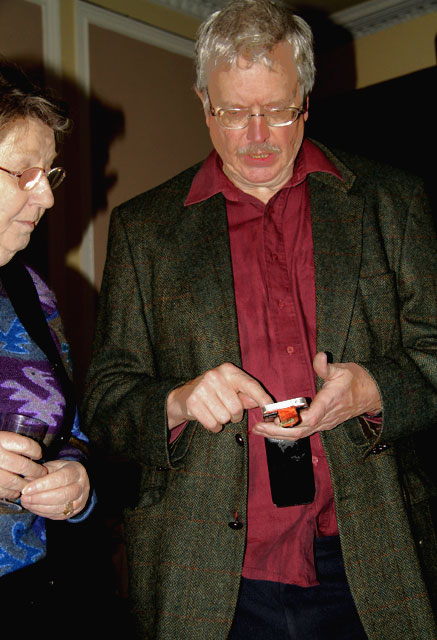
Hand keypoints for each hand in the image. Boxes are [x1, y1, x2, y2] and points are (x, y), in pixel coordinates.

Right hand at [0, 432, 47, 500]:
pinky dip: (10, 492)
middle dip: (35, 471)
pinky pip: (1, 491)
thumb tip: (35, 454)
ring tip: (29, 484)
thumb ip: (12, 443)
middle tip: (41, 473)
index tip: (39, 454)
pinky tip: (14, 491)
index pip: (24, 445)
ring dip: (24, 484)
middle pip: (22, 465)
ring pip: (12, 481)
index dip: (35, 450)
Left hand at [20, 460, 89, 519]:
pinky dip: (43, 513)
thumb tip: (26, 481)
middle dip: (40, 498)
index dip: (42, 485)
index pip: (60, 478)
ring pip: (60, 508)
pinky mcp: (74, 512)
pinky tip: (33, 508)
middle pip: (62, 495)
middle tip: (24, 498)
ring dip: (40, 507)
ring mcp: (80, 501)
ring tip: (26, 503)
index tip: (26, 489)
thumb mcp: (53, 466)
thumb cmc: (62, 472)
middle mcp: (82, 486)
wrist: (78, 481)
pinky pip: (58, 515)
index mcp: (77, 471)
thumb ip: (41, 472)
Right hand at [167, 362, 272, 432]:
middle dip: (235, 415)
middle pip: (237, 408)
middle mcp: (215, 376)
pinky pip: (213, 424)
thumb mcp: (231, 390)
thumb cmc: (213, 393)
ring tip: (215, 412)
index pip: (251, 386)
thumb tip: (266, 404)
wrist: (183, 396)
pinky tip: (208, 417)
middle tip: (226, 410)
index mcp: (228, 370)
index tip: (271, 409)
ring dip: (223, 420)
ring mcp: (202, 388)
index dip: (263, 399)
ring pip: (225, 417)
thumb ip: (247, 396)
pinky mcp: (193, 402)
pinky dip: (213, 426)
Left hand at [252, 352, 381, 440]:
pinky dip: (287, 432)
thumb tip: (320, 356)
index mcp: (329, 403)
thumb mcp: (342, 369)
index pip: (310, 418)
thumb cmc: (356, 380)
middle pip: (300, 431)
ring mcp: (325, 423)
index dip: (292, 421)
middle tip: (257, 427)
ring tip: (260, 430)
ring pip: (301, 434)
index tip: (276, 419)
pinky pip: (304, 432)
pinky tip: (274, 429)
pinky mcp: (323, 423)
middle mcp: (326, 417)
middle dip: (277, 432)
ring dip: (279, 434)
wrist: (372, 393)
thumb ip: (326, 366)